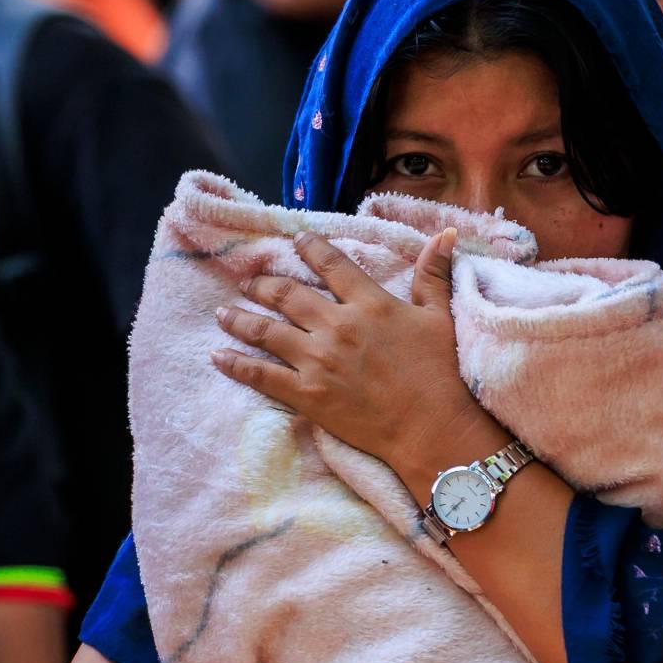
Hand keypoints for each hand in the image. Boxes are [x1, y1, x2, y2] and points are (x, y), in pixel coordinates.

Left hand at [210, 229, 487, 474]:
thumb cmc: (442, 373)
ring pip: (266, 331)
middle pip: (288, 294)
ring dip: (240, 318)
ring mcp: (318, 361)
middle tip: (249, 281)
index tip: (296, 240)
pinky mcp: (307, 395)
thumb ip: (435, 274)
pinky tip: (218, 355)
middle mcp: (337, 326)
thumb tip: (445, 233)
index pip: (332, 264)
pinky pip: (262, 375)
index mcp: (369, 303)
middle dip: (263, 284)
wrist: (432, 428)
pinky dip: (236, 364)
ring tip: (222, 311)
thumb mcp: (440, 317)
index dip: (310, 247)